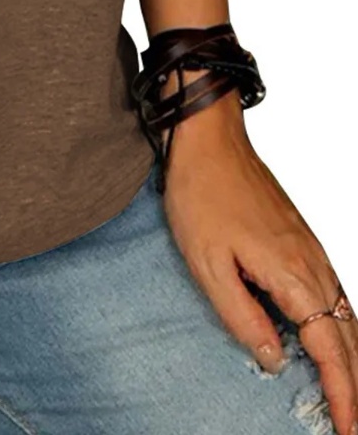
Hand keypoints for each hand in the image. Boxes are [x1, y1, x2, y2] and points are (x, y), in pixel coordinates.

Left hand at [160, 89, 356, 434]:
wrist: (209, 138)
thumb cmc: (201, 193)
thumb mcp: (207, 263)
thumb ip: (242, 317)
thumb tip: (273, 359)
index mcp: (292, 275)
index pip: (329, 350)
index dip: (343, 394)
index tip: (347, 428)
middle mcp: (313, 264)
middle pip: (348, 339)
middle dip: (355, 387)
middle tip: (350, 425)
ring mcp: (311, 249)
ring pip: (345, 317)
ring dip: (351, 360)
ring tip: (348, 397)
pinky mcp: (302, 239)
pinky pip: (334, 295)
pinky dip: (341, 330)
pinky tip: (332, 343)